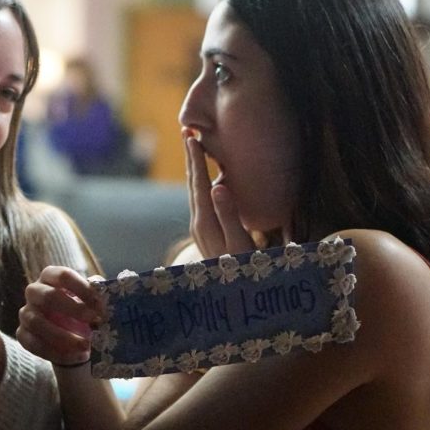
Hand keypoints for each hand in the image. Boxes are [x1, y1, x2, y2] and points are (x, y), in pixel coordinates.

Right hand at [16, 265, 102, 366]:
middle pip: (48, 297)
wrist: (70, 332)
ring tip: (85, 345)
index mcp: (51, 277)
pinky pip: (34, 344)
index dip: (81, 288)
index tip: (100, 304)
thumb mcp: (90, 300)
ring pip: (37, 323)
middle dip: (73, 310)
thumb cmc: (81, 309)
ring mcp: (26, 313)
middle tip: (94, 321)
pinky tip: (77, 356)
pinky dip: (56, 353)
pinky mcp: (22, 334)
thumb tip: (107, 296)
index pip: (63, 276)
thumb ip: (98, 296)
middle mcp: (34, 292)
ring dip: (63, 336)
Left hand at [184, 131, 254, 258]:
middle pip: (192, 185)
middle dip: (190, 159)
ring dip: (193, 170)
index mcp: (205, 221)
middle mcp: (198, 223)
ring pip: (194, 193)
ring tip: (192, 150)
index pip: (199, 184)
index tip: (191, 137)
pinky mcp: (206, 233)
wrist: (233, 296)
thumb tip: (217, 186)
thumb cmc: (242, 269)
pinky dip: (199, 184)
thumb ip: (228, 215)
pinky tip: (204, 180)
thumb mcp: (238, 243)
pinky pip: (200, 201)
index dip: (196, 160)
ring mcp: (200, 229)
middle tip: (187, 133)